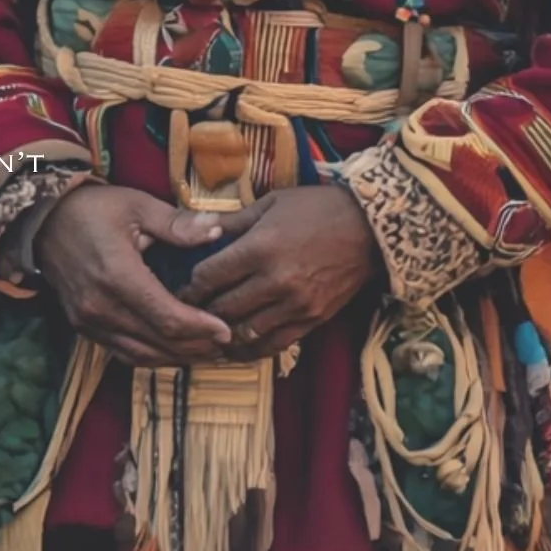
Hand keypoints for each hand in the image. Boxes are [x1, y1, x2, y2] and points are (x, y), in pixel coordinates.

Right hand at [35, 184, 234, 366]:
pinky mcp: (83, 327)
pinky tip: (173, 349)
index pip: (168, 318)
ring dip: (177, 357)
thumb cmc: (91, 209)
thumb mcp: (135, 204)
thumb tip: (216, 232)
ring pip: (143, 355)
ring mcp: (89, 321)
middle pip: (159, 344)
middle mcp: (102, 306)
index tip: (227, 329)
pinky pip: (124, 353)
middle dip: (197, 347)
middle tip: (226, 343)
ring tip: (206, 350)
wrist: (41, 220)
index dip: (201, 329)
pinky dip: (152, 356)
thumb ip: (176, 224)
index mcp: (118, 276)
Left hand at [180, 185, 379, 360]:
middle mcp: (275, 281)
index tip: (183, 289)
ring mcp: (295, 305)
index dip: (190, 286)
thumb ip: (233, 221)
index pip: (210, 277)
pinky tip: (239, 345)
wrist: (368, 229)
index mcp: (260, 248)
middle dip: (201, 312)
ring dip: (223, 335)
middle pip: (223, 308)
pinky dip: (252, 348)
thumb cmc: (316, 208)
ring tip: (209, 332)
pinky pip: (275, 344)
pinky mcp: (312, 321)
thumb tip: (199, 230)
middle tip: (188, 313)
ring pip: (246, 333)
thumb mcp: (271, 203)